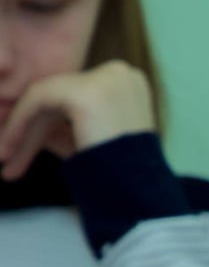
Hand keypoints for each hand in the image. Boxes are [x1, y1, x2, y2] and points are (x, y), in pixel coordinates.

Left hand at [0, 60, 156, 181]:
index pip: (76, 96)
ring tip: (6, 161)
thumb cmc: (120, 175)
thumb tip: (33, 124)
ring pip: (46, 98)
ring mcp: (104, 80)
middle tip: (10, 161)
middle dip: (33, 130)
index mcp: (129, 84)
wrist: (137, 192)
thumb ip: (65, 126)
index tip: (27, 150)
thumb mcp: (92, 141)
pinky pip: (37, 100)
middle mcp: (120, 74)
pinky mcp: (84, 92)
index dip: (49, 122)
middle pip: (60, 98)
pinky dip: (19, 124)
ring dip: (21, 130)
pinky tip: (11, 151)